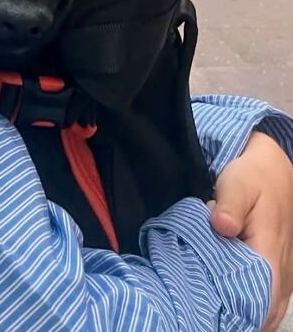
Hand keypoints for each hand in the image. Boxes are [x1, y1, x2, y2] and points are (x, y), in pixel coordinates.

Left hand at [209, 131, 292, 330]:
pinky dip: (250, 304)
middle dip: (237, 316)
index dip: (237, 313)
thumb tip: (221, 226)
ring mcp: (282, 273)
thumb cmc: (252, 178)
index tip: (209, 313)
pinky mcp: (277, 270)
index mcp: (270, 254)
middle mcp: (282, 271)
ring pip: (266, 309)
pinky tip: (225, 298)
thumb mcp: (237, 184)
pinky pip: (267, 298)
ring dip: (243, 311)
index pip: (260, 301)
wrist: (272, 170)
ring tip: (211, 306)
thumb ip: (230, 206)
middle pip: (263, 313)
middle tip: (204, 310)